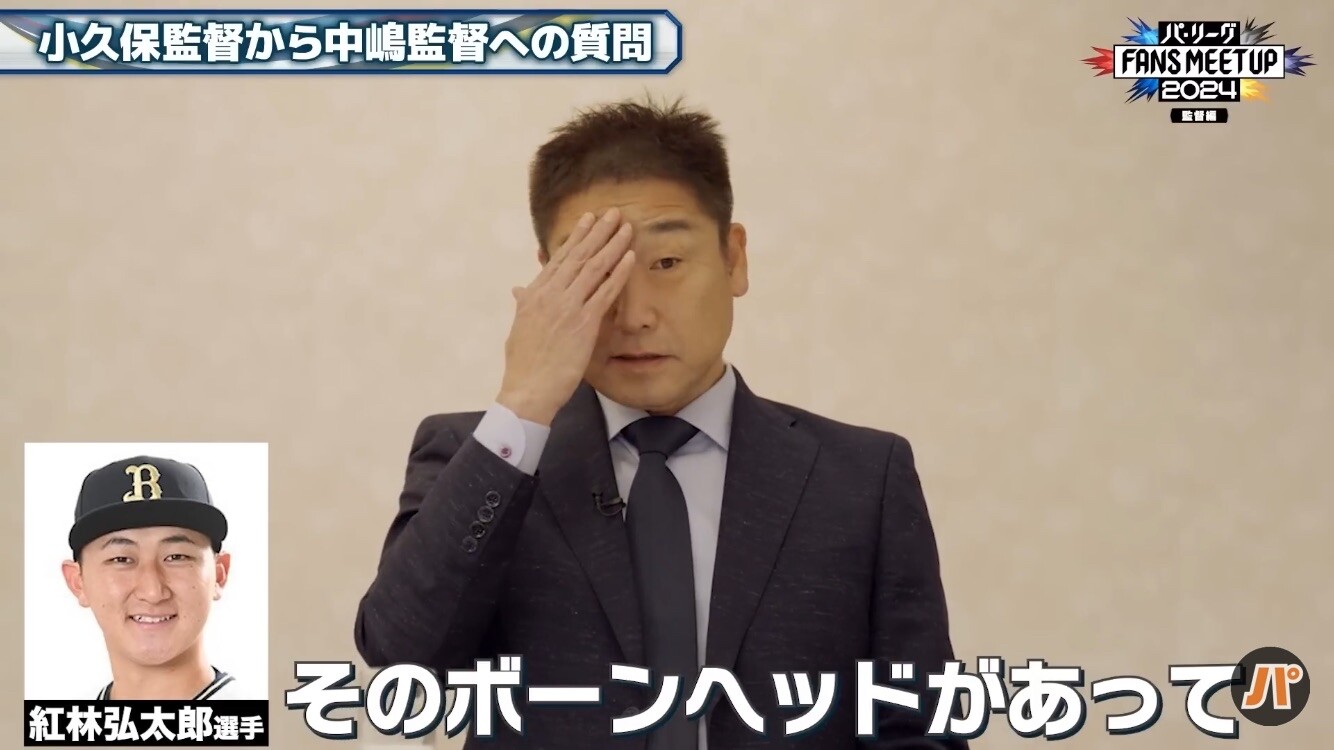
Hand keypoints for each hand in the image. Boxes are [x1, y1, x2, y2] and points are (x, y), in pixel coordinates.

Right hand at [496, 208, 635, 424]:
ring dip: (612, 245)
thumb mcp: (519, 328)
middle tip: (613, 213)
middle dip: (598, 232)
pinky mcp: (583, 323)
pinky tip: (629, 258)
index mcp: (534, 294)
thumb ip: (524, 305)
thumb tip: (519, 290)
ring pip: (593, 268)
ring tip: (626, 228)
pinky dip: (618, 274)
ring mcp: (567, 307)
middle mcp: (550, 294)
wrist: (527, 389)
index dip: (576, 237)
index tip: (589, 220)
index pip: (559, 258)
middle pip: (578, 256)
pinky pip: (604, 292)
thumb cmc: (523, 364)